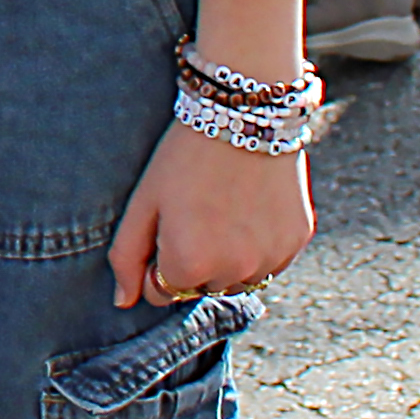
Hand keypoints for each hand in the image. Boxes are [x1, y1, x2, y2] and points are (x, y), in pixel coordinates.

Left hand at [109, 123, 312, 308]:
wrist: (243, 114)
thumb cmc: (184, 158)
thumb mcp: (144, 202)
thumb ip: (127, 257)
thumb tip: (122, 303)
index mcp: (189, 265)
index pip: (161, 293)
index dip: (157, 259)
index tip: (166, 224)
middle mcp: (234, 272)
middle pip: (201, 287)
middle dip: (193, 260)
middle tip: (196, 211)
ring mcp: (270, 259)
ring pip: (238, 279)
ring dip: (228, 258)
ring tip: (224, 209)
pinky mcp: (297, 241)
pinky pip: (270, 262)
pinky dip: (259, 245)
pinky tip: (251, 208)